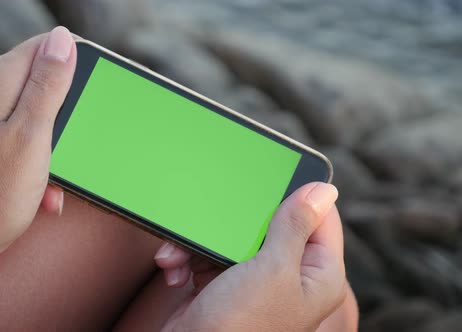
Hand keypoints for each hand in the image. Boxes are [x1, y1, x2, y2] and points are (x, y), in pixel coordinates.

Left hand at [0, 27, 75, 309]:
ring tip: (49, 179)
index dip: (73, 70)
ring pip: (27, 112)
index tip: (84, 105)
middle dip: (61, 117)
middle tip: (65, 153)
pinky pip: (12, 134)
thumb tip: (64, 40)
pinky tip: (35, 188)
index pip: (46, 47)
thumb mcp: (34, 135)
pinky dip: (30, 156)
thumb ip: (49, 83)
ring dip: (48, 143)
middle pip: (38, 82)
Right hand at [154, 182, 346, 330]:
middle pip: (268, 224)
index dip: (297, 194)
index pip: (320, 218)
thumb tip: (323, 188)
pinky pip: (208, 255)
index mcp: (318, 274)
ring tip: (179, 256)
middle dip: (233, 221)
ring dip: (200, 243)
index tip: (271, 175)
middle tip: (218, 218)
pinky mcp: (223, 284)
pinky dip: (187, 259)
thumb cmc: (239, 325)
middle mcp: (289, 276)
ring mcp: (254, 281)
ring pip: (232, 237)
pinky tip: (174, 269)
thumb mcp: (273, 269)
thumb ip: (295, 226)